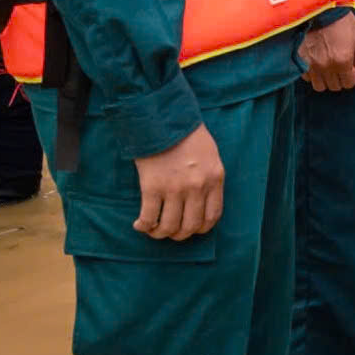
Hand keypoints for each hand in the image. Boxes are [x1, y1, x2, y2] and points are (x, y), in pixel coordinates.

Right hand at [133, 125, 224, 239]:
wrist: (164, 120)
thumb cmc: (188, 135)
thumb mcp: (211, 156)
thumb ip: (209, 178)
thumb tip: (203, 202)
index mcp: (214, 179)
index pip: (212, 216)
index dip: (201, 228)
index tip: (192, 229)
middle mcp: (197, 187)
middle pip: (191, 226)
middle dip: (180, 235)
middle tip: (170, 232)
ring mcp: (175, 189)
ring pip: (169, 227)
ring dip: (160, 234)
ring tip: (153, 230)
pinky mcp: (152, 187)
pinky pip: (149, 218)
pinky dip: (143, 226)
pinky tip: (140, 224)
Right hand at [299, 12, 354, 91]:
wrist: (319, 9)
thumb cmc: (343, 22)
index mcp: (343, 61)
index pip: (349, 83)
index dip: (352, 75)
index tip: (351, 65)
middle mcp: (326, 66)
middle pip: (335, 86)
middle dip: (340, 78)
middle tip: (340, 64)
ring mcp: (310, 64)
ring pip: (320, 86)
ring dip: (326, 79)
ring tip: (329, 65)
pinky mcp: (299, 61)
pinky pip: (307, 78)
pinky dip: (313, 73)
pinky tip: (317, 61)